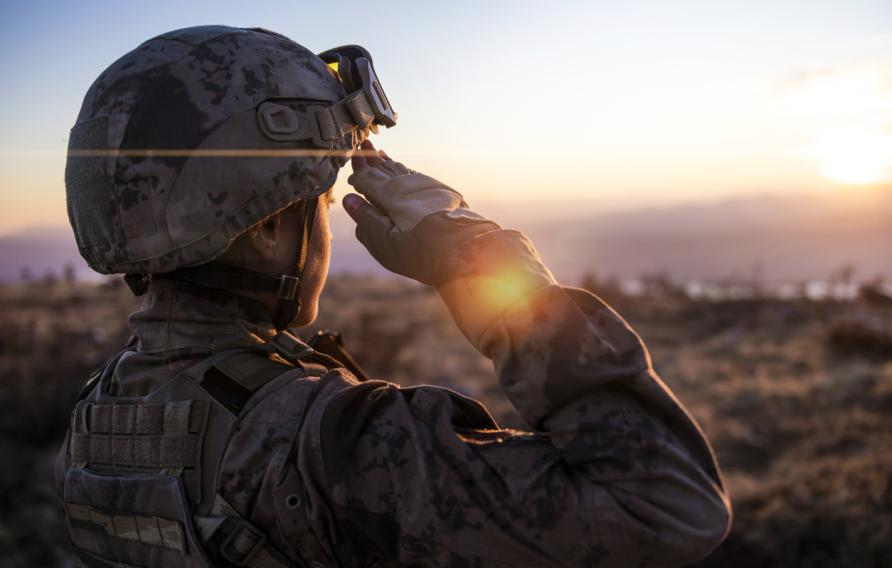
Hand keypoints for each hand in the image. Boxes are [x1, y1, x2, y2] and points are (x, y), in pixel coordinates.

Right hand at [343, 140, 499, 285]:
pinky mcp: (444, 193)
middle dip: (374, 160)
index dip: (359, 170)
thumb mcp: (385, 242)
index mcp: (391, 193)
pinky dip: (407, 173)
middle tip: (365, 147)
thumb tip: (350, 200)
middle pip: (386, 169)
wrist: (465, 250)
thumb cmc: (422, 252)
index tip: (353, 159)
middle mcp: (409, 184)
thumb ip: (366, 219)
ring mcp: (429, 186)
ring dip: (391, 164)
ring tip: (382, 156)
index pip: (368, 177)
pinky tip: (405, 172)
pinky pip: (418, 178)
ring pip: (403, 171)